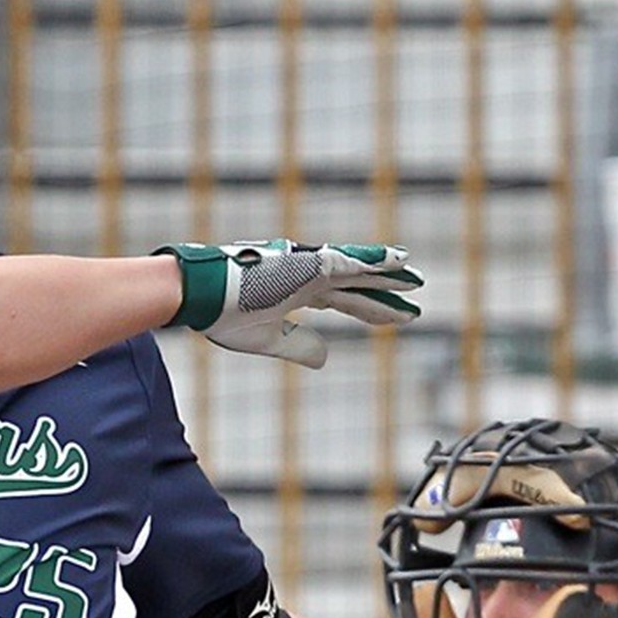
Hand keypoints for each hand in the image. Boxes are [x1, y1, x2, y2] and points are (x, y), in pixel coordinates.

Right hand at [155, 239, 423, 367]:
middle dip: (386, 290)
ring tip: (416, 277)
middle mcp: (308, 276)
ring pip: (360, 270)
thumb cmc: (223, 312)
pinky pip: (350, 262)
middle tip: (416, 291)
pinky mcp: (308, 264)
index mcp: (297, 292)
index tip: (393, 316)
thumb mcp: (267, 339)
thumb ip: (298, 345)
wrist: (200, 291)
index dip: (370, 308)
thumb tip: (326, 358)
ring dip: (389, 274)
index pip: (344, 300)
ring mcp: (309, 268)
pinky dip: (375, 260)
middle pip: (358, 285)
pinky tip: (398, 260)